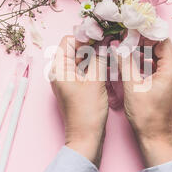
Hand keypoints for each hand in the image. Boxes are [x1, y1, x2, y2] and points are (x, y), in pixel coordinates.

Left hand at [50, 36, 107, 166]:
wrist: (85, 137)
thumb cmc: (87, 112)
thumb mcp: (95, 81)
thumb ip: (99, 58)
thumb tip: (105, 42)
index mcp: (59, 68)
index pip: (69, 40)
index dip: (86, 35)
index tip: (103, 35)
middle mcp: (60, 71)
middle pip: (75, 48)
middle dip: (92, 43)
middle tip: (111, 40)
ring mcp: (67, 79)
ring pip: (81, 59)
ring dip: (95, 54)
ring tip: (112, 50)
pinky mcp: (75, 86)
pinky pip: (84, 69)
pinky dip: (95, 65)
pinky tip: (108, 63)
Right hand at [117, 38, 171, 167]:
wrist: (156, 137)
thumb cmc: (146, 115)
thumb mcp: (132, 86)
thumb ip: (125, 62)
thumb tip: (118, 46)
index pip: (162, 40)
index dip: (146, 32)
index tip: (131, 29)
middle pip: (162, 46)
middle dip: (144, 40)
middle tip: (127, 36)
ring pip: (161, 56)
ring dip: (145, 50)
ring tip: (128, 47)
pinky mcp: (170, 85)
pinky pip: (160, 66)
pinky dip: (148, 61)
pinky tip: (134, 61)